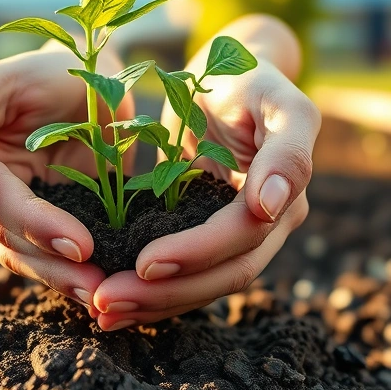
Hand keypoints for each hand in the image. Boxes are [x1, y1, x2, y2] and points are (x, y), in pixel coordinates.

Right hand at [0, 41, 132, 312]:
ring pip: (30, 258)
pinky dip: (76, 276)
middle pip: (11, 236)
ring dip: (63, 278)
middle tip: (94, 263)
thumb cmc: (47, 69)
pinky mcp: (57, 225)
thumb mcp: (0, 82)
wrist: (95, 78)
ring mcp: (22, 211)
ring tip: (101, 291)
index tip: (73, 241)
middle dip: (52, 256)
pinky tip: (104, 290)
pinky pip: (57, 260)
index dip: (31, 221)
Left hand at [92, 15, 320, 329]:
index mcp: (289, 189)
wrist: (232, 80)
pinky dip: (152, 294)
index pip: (243, 236)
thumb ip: (284, 149)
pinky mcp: (213, 237)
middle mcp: (274, 221)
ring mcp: (245, 235)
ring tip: (101, 312)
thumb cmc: (247, 77)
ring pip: (206, 285)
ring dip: (154, 303)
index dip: (196, 254)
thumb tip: (271, 207)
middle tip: (106, 301)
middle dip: (166, 292)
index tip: (143, 263)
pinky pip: (189, 275)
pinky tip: (112, 307)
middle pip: (224, 274)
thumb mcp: (271, 96)